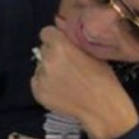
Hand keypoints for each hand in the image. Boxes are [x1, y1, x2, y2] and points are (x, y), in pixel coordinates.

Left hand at [31, 20, 137, 138]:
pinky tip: (60, 89)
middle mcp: (47, 60)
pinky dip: (45, 84)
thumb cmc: (102, 79)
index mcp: (61, 46)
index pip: (46, 32)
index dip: (54, 38)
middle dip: (52, 54)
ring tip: (66, 79)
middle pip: (43, 49)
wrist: (100, 106)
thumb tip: (64, 33)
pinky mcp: (37, 92)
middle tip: (67, 64)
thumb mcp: (92, 52)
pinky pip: (37, 81)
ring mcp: (40, 77)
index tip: (60, 44)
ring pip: (40, 66)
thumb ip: (74, 41)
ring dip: (48, 69)